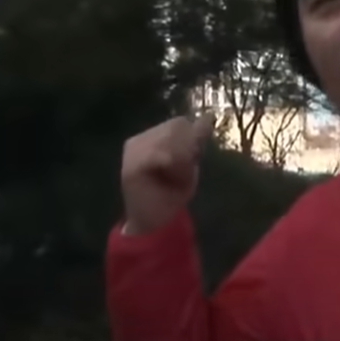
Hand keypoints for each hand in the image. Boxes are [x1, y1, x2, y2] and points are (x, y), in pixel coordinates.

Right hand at [120, 114, 214, 234]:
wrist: (154, 224)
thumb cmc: (171, 195)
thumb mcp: (190, 163)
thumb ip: (196, 140)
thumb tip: (208, 116)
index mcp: (151, 137)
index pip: (179, 123)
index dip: (192, 139)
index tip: (192, 160)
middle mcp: (139, 139)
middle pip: (176, 126)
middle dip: (188, 149)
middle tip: (182, 173)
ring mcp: (132, 151)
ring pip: (170, 139)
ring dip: (181, 161)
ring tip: (174, 179)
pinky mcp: (131, 167)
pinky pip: (160, 155)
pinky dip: (173, 166)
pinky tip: (169, 178)